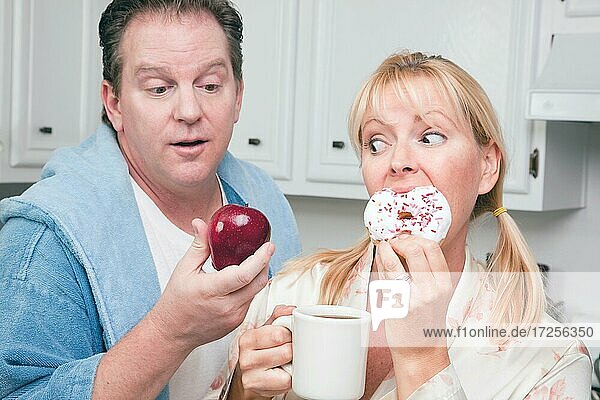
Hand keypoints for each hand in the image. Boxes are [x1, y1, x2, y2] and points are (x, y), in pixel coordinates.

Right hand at [149, 218, 273, 350]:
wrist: (172, 333)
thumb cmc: (176, 302)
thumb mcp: (184, 269)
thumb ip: (199, 246)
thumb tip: (202, 224)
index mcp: (211, 291)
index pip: (244, 275)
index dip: (261, 259)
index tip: (268, 246)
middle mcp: (226, 306)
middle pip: (258, 283)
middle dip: (265, 263)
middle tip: (265, 248)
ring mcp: (234, 317)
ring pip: (257, 292)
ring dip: (259, 275)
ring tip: (255, 261)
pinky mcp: (237, 322)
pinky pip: (250, 301)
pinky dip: (251, 287)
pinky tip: (244, 278)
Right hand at [237, 305, 294, 397]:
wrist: (250, 379)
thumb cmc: (260, 353)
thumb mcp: (266, 331)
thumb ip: (279, 316)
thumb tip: (291, 309)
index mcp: (248, 338)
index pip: (279, 333)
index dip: (290, 334)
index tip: (289, 337)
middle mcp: (246, 356)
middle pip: (285, 350)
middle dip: (292, 348)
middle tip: (289, 349)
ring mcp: (251, 374)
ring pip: (287, 364)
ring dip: (292, 362)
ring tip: (286, 361)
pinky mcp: (258, 388)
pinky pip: (287, 381)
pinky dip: (290, 377)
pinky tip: (283, 373)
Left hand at [375, 234, 453, 353]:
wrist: (421, 352)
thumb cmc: (426, 322)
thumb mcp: (435, 293)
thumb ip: (425, 270)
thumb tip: (405, 243)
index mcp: (444, 283)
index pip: (432, 247)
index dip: (415, 238)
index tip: (405, 238)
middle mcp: (432, 289)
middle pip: (414, 249)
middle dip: (399, 241)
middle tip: (392, 243)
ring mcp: (414, 297)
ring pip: (395, 261)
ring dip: (385, 250)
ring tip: (383, 249)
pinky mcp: (397, 306)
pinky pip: (384, 278)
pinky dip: (380, 267)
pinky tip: (380, 266)